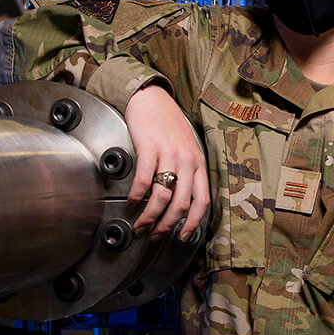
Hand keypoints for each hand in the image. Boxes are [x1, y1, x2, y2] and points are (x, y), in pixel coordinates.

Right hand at [123, 84, 208, 240]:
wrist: (151, 98)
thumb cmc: (166, 124)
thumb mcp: (186, 149)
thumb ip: (186, 172)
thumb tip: (179, 201)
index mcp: (198, 163)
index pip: (202, 201)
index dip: (192, 223)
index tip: (182, 236)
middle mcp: (187, 160)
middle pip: (181, 204)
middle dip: (167, 226)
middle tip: (154, 234)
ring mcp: (169, 154)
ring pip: (162, 196)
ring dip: (149, 216)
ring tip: (140, 224)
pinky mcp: (150, 147)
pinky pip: (144, 179)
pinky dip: (136, 195)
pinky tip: (132, 201)